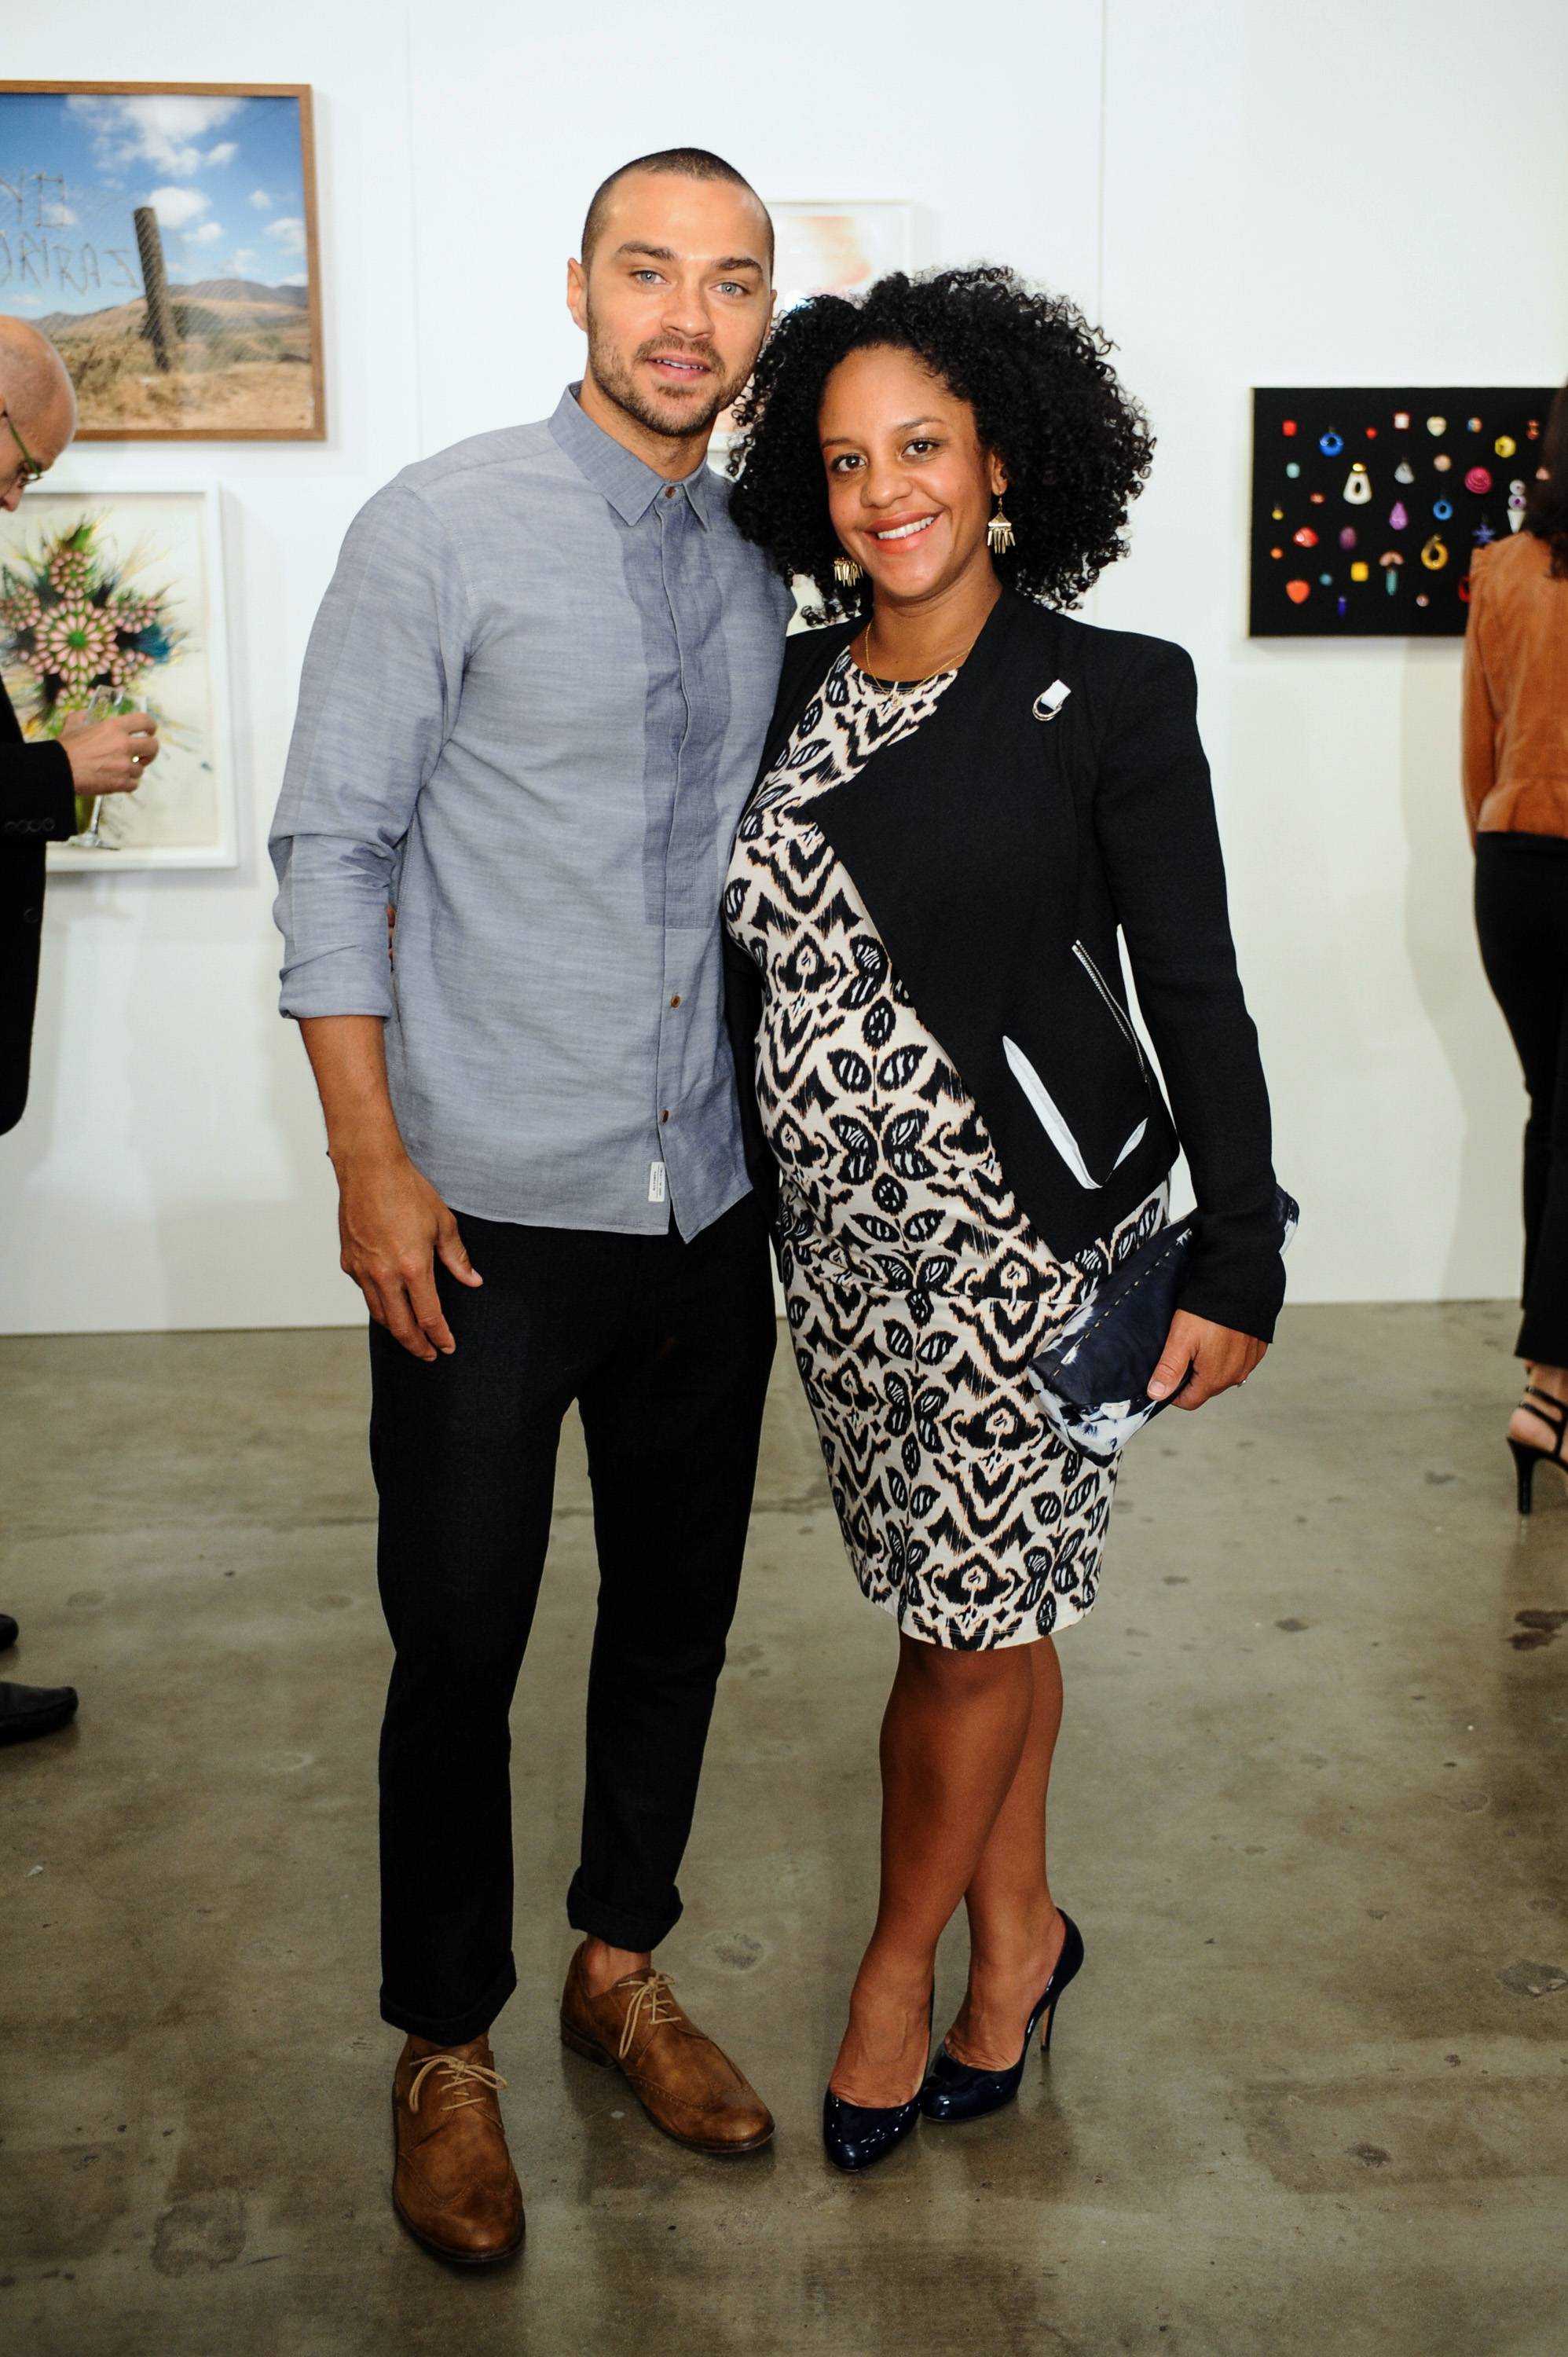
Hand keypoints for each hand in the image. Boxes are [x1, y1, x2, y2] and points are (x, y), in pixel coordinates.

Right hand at [60, 710, 159, 793]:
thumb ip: (84, 716)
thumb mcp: (74, 723)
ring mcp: (124, 765)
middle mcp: (124, 745)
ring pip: (141, 768)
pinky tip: (117, 780)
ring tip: (120, 769)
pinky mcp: (121, 783)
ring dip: (133, 769)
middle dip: (150, 750)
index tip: (149, 732)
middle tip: (142, 754)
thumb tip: (88, 714)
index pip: (145, 721)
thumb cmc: (66, 746)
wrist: (59, 769)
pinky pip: (134, 784)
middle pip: (153, 746)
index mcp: (115, 727)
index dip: (151, 726)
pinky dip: (127, 783)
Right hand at [333, 1146, 481, 1360]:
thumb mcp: (443, 1223)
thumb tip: (472, 1280)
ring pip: (379, 1313)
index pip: (429, 1317)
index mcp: (413, 1268)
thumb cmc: (407, 1191)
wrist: (369, 1170)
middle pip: (400, 1327)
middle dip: (416, 1346)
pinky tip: (389, 1302)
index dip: (439, 1337)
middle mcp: (385, 1275)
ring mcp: (363, 1270)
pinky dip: (378, 1303)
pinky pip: (365, 1292)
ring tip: (410, 1336)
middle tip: (428, 1355)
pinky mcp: (349, 1262)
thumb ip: (457, 1257)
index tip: (447, 1347)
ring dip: (396, 1330)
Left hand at [1146, 1309, 1265, 1410]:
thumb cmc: (1210, 1312)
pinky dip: (1227, 1353)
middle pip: (1205, 1388)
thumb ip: (1169, 1370)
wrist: (1242, 1286)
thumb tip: (1156, 1394)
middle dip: (1191, 1375)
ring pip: (1222, 1374)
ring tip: (1202, 1339)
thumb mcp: (1181, 1339)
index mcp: (1214, 1379)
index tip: (1167, 1372)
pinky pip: (1237, 1360)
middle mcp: (1234, 1376)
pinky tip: (1220, 1334)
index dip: (1173, 1391)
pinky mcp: (1256, 1350)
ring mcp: (1248, 1364)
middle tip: (1183, 1349)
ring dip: (1210, 1363)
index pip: (1188, 1401)